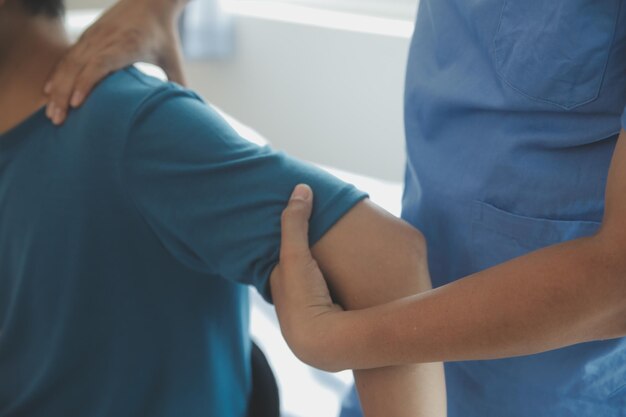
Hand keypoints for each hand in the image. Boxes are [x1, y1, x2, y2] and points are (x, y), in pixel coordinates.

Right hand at [45, 0, 187, 124]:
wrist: (149, 2)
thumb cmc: (164, 35)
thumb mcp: (174, 58)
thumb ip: (179, 84)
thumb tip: (186, 114)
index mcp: (128, 44)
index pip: (102, 63)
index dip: (88, 82)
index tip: (78, 103)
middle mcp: (106, 39)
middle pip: (78, 67)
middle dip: (65, 94)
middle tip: (58, 120)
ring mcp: (93, 38)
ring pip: (69, 63)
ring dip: (57, 89)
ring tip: (51, 114)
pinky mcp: (86, 38)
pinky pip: (67, 58)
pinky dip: (57, 76)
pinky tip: (49, 93)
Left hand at [270, 184, 346, 371]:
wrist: (325, 344)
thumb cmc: (304, 299)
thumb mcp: (295, 256)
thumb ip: (295, 223)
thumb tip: (301, 188)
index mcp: (280, 285)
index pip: (282, 259)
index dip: (292, 241)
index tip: (303, 223)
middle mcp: (293, 302)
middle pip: (302, 273)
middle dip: (311, 258)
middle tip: (328, 237)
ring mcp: (314, 314)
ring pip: (320, 286)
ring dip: (329, 274)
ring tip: (349, 254)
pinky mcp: (335, 322)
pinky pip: (338, 298)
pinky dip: (344, 287)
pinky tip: (359, 279)